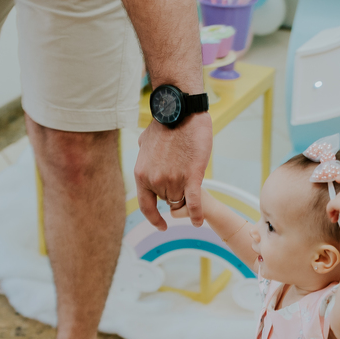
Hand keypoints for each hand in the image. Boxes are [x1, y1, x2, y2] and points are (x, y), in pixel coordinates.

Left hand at [134, 112, 212, 230]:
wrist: (181, 113)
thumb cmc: (166, 125)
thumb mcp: (145, 142)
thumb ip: (144, 155)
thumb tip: (144, 155)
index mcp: (141, 174)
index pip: (145, 206)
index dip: (153, 218)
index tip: (161, 225)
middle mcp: (155, 180)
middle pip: (168, 200)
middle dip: (175, 192)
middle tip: (180, 172)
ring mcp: (173, 180)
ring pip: (182, 199)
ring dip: (187, 191)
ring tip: (190, 171)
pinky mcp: (192, 177)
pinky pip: (194, 203)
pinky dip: (196, 214)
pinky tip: (198, 223)